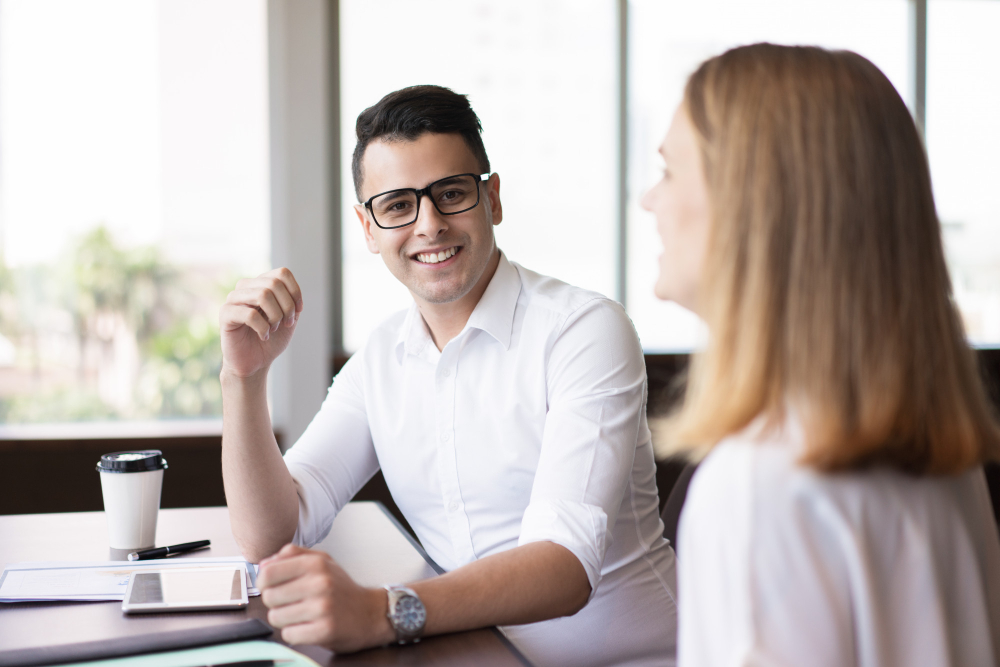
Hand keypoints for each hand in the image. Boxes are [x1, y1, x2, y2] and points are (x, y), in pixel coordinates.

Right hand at [219, 268, 302, 379]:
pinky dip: (263, 328)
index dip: (295, 292)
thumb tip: (293, 290)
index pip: (282, 273)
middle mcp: (246, 287)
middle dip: (287, 306)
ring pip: (262, 295)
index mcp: (261, 284)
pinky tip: (263, 336)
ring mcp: (233, 299)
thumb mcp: (289, 317)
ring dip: (275, 316)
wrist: (255, 362)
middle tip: (286, 323)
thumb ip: (292, 300)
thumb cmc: (271, 339)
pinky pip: (250, 314)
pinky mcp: (225, 314)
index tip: (297, 311)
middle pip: (274, 284)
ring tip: (273, 328)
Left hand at [257, 544, 393, 651]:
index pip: (268, 572)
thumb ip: (293, 556)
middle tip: (292, 602)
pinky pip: (289, 634)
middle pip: (269, 596)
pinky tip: (308, 626)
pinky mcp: (324, 630)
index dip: (264, 582)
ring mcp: (322, 607)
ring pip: (276, 617)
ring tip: (302, 614)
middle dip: (276, 602)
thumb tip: (264, 564)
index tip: (271, 586)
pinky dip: (295, 633)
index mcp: (316, 563)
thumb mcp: (322, 561)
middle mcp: (320, 583)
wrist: (370, 613)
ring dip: (285, 619)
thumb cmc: (342, 588)